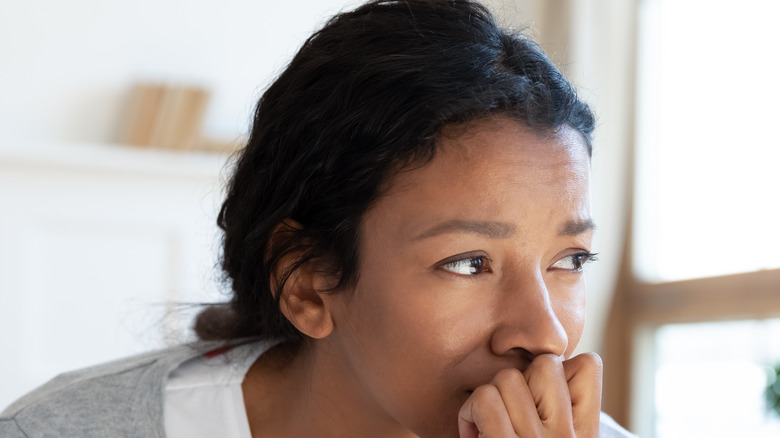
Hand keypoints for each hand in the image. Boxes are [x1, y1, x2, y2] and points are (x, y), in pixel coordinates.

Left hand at [457, 353, 601, 437]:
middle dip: (519, 379)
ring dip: (488, 398)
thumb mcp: (555, 436)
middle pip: (545, 363)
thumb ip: (557, 407)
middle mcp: (567, 437)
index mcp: (585, 434)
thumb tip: (547, 355)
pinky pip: (485, 398)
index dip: (558, 369)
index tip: (538, 397)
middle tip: (511, 411)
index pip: (589, 365)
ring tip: (489, 424)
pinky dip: (469, 413)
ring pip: (508, 377)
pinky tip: (473, 432)